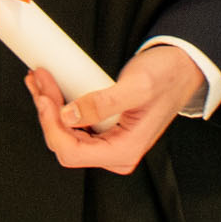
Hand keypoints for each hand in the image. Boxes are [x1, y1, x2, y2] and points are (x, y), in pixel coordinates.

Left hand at [24, 49, 205, 175]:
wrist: (182, 68)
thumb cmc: (167, 77)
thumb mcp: (136, 87)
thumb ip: (102, 103)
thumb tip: (68, 115)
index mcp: (124, 150)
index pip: (72, 152)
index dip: (51, 127)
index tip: (44, 99)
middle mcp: (115, 152)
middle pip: (64, 143)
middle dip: (46, 112)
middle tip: (38, 81)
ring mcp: (109, 142)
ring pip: (65, 134)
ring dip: (49, 107)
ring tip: (40, 80)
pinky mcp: (105, 130)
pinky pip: (74, 125)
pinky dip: (59, 105)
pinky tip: (52, 88)